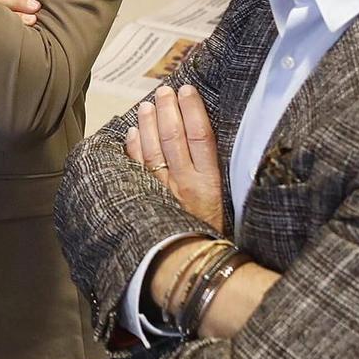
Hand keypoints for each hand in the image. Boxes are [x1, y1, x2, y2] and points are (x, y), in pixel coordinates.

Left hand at [125, 83, 223, 234]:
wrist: (196, 268)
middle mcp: (185, 185)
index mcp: (210, 184)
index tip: (187, 90)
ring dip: (148, 123)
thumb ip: (215, 174)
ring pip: (152, 149)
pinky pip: (136, 169)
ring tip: (146, 105)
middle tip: (164, 91)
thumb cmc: (214, 234)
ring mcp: (162, 193)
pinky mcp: (146, 202)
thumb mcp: (226, 204)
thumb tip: (205, 138)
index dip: (192, 109)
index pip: (200, 136)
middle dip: (167, 109)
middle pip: (173, 137)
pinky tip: (132, 133)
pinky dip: (133, 147)